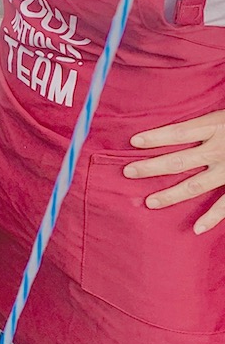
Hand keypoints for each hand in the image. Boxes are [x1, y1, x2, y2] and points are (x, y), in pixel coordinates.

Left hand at [123, 110, 224, 233]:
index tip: (133, 141)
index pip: (179, 132)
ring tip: (149, 202)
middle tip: (128, 172)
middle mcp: (221, 149)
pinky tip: (196, 228)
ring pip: (196, 185)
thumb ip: (203, 124)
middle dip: (151, 167)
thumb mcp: (224, 115)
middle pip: (180, 160)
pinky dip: (212, 218)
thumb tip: (179, 130)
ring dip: (171, 195)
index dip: (156, 137)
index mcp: (216, 126)